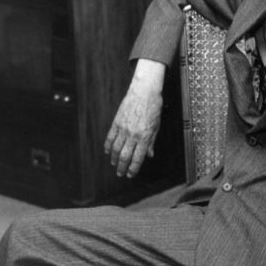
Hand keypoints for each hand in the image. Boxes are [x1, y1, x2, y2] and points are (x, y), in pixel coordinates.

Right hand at [104, 59, 164, 177]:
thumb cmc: (153, 107)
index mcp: (145, 136)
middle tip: (121, 174)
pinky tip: (108, 152)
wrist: (144, 91)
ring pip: (116, 149)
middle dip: (122, 167)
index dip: (133, 169)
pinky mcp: (116, 122)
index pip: (137, 158)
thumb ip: (152, 142)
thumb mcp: (157, 126)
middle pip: (125, 156)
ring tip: (114, 164)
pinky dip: (108, 147)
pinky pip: (110, 138)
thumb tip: (149, 155)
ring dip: (114, 159)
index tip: (131, 174)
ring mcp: (123, 128)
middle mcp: (133, 135)